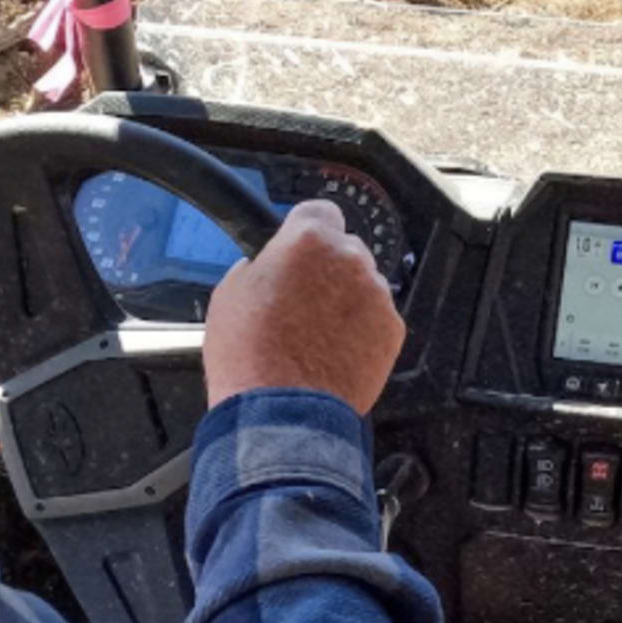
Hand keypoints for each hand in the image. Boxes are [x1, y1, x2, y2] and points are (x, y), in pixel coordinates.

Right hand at [203, 199, 405, 412]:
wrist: (282, 412)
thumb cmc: (251, 355)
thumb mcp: (229, 294)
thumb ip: (256, 267)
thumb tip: (264, 266)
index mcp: (308, 240)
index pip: (319, 210)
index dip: (306, 230)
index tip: (299, 248)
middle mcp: (350, 259)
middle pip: (344, 249)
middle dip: (327, 269)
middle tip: (301, 300)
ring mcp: (376, 295)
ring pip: (363, 284)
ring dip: (345, 300)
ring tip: (316, 335)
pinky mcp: (392, 329)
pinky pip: (377, 318)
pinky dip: (362, 330)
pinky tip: (335, 352)